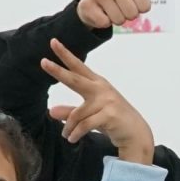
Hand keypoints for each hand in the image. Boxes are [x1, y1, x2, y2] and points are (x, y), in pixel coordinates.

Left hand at [42, 42, 155, 168]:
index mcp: (97, 84)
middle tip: (43, 62)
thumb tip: (50, 111)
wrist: (136, 133)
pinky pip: (85, 124)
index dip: (66, 55)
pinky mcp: (110, 114)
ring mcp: (107, 101)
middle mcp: (101, 89)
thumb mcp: (90, 114)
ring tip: (66, 134)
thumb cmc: (113, 120)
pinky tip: (72, 138)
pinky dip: (76, 133)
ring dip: (69, 127)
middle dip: (59, 71)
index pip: (78, 67)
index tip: (53, 42)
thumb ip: (71, 112)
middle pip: (75, 79)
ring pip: (77, 114)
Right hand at [77, 0, 163, 29]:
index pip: (146, 7)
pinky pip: (104, 22)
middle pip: (133, 14)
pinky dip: (104, 22)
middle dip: (129, 15)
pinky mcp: (87, 4)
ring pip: (119, 20)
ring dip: (117, 19)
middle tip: (122, 6)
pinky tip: (101, 12)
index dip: (141, 8)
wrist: (97, 3)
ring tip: (112, 8)